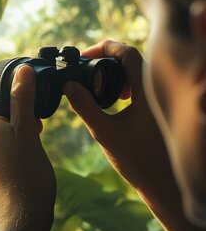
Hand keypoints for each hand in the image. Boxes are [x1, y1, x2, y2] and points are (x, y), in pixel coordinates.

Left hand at [0, 65, 54, 230]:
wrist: (16, 226)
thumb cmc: (28, 179)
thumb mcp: (29, 135)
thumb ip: (23, 102)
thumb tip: (22, 70)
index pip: (9, 118)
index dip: (28, 127)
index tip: (39, 139)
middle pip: (5, 137)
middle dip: (20, 144)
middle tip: (34, 161)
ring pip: (1, 158)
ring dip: (15, 163)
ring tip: (28, 178)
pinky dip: (8, 180)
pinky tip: (19, 191)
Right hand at [63, 40, 172, 196]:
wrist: (162, 182)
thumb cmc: (137, 161)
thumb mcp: (104, 132)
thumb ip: (85, 107)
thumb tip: (68, 85)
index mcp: (147, 91)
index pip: (127, 53)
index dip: (104, 48)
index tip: (84, 55)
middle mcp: (157, 89)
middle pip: (132, 58)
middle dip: (106, 58)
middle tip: (85, 67)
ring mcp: (159, 98)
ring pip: (138, 70)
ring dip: (117, 71)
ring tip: (98, 83)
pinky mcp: (159, 107)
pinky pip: (143, 83)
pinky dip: (126, 82)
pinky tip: (117, 97)